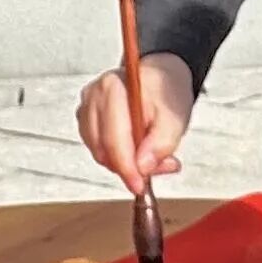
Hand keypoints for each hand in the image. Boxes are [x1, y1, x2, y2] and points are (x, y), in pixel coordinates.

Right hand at [75, 53, 196, 192]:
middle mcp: (93, 97)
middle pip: (103, 149)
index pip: (113, 138)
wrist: (159, 78)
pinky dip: (119, 158)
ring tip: (154, 155)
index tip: (139, 185)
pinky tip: (138, 150)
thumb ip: (161, 143)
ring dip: (126, 164)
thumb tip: (142, 167)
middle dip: (131, 167)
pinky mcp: (87, 121)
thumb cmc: (165, 90)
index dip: (127, 167)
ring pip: (100, 154)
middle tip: (159, 167)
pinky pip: (99, 150)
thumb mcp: (175, 116)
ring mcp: (86, 109)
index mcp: (112, 89)